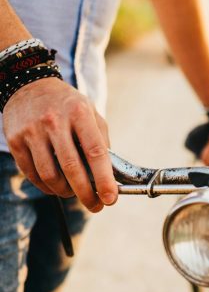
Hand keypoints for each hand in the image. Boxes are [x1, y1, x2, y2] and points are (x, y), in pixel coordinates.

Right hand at [3, 77, 117, 211]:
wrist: (28, 85)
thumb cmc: (68, 104)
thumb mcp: (91, 112)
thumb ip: (101, 140)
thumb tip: (110, 174)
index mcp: (79, 114)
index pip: (95, 152)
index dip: (104, 179)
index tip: (111, 198)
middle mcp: (55, 121)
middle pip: (72, 168)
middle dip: (86, 193)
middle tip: (95, 206)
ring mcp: (32, 131)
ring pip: (50, 175)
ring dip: (65, 192)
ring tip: (75, 194)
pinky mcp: (15, 141)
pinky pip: (32, 173)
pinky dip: (47, 186)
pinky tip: (57, 187)